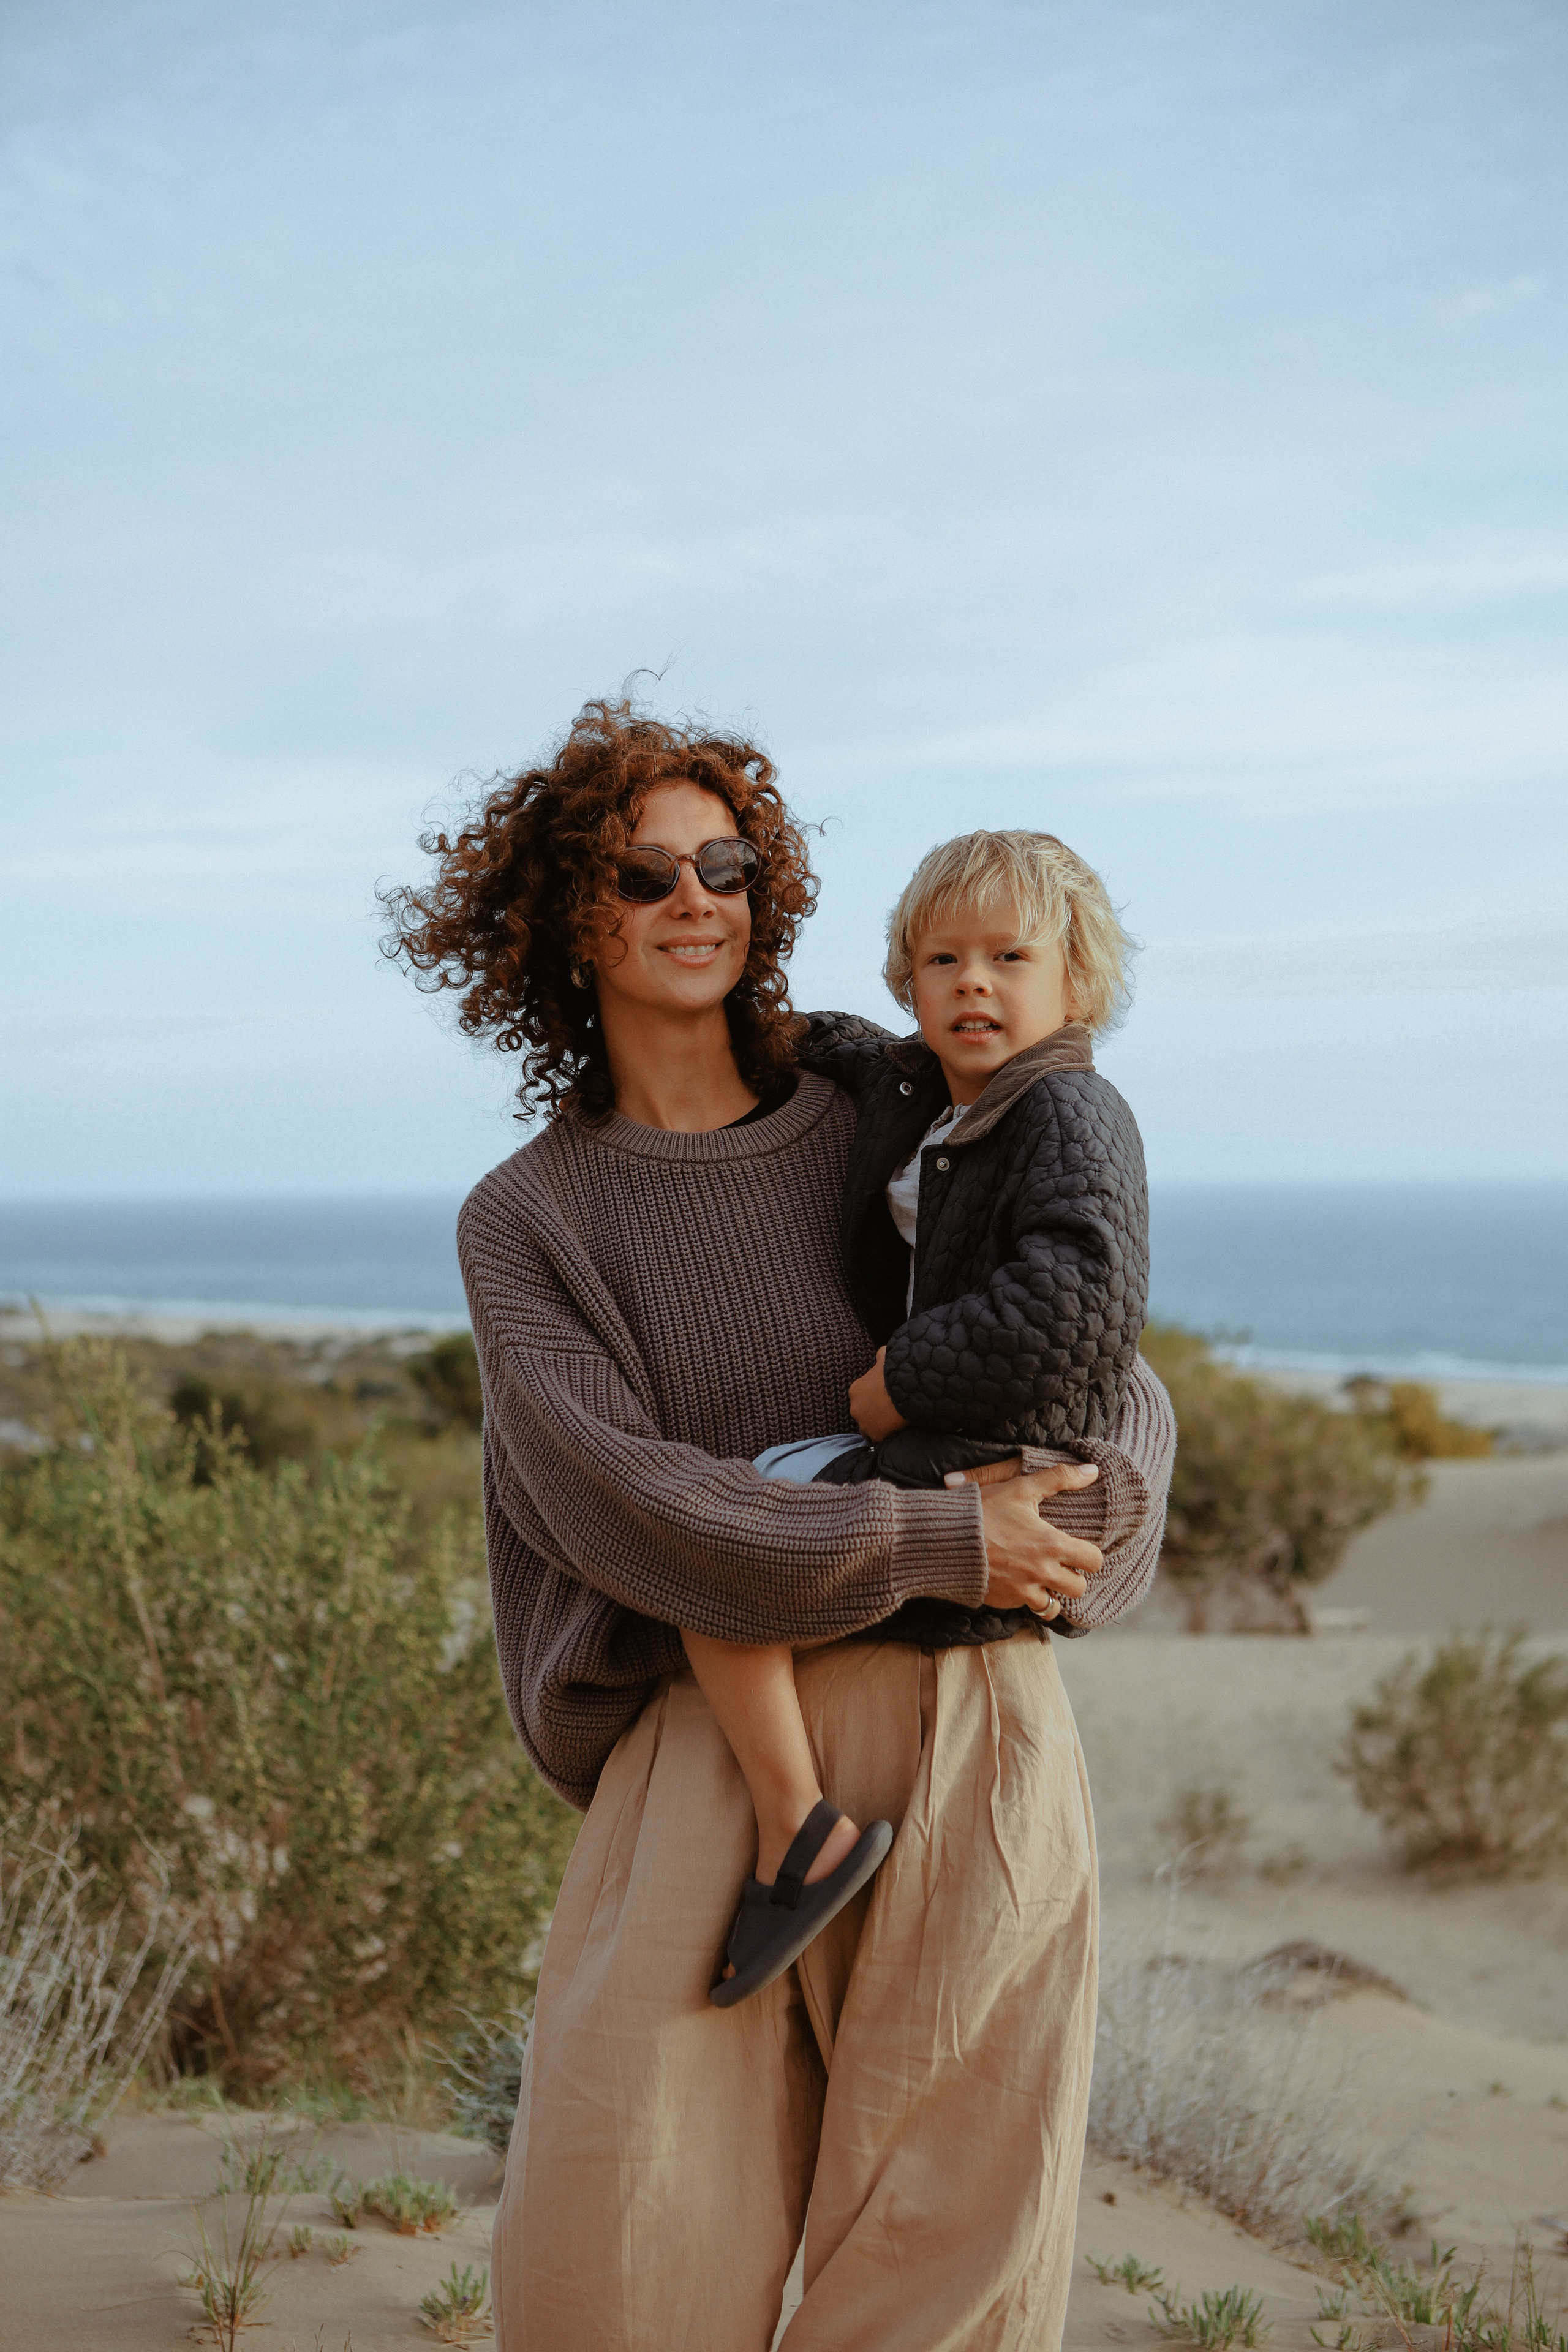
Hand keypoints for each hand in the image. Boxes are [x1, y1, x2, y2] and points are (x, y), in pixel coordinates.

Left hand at [848, 1348, 908, 1443]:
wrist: (907, 1388)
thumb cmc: (896, 1371)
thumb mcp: (886, 1357)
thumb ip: (881, 1356)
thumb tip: (881, 1353)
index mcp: (855, 1390)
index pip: (861, 1399)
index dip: (873, 1400)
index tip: (883, 1400)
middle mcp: (855, 1408)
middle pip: (863, 1415)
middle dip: (874, 1414)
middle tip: (890, 1412)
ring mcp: (864, 1423)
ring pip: (870, 1428)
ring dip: (879, 1426)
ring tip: (894, 1423)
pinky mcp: (876, 1436)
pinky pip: (881, 1438)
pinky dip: (888, 1435)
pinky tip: (897, 1430)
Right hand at [946, 1456, 1102, 1615]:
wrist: (944, 1539)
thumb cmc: (984, 1511)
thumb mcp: (1021, 1488)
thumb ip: (1059, 1478)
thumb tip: (1092, 1470)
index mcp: (1051, 1545)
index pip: (1093, 1561)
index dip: (1090, 1555)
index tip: (1078, 1550)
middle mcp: (1042, 1573)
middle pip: (1078, 1589)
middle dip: (1073, 1578)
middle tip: (1060, 1565)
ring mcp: (1023, 1591)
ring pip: (1053, 1607)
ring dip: (1051, 1594)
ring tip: (1041, 1579)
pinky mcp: (1005, 1602)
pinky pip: (1026, 1608)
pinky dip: (1026, 1599)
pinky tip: (1017, 1582)